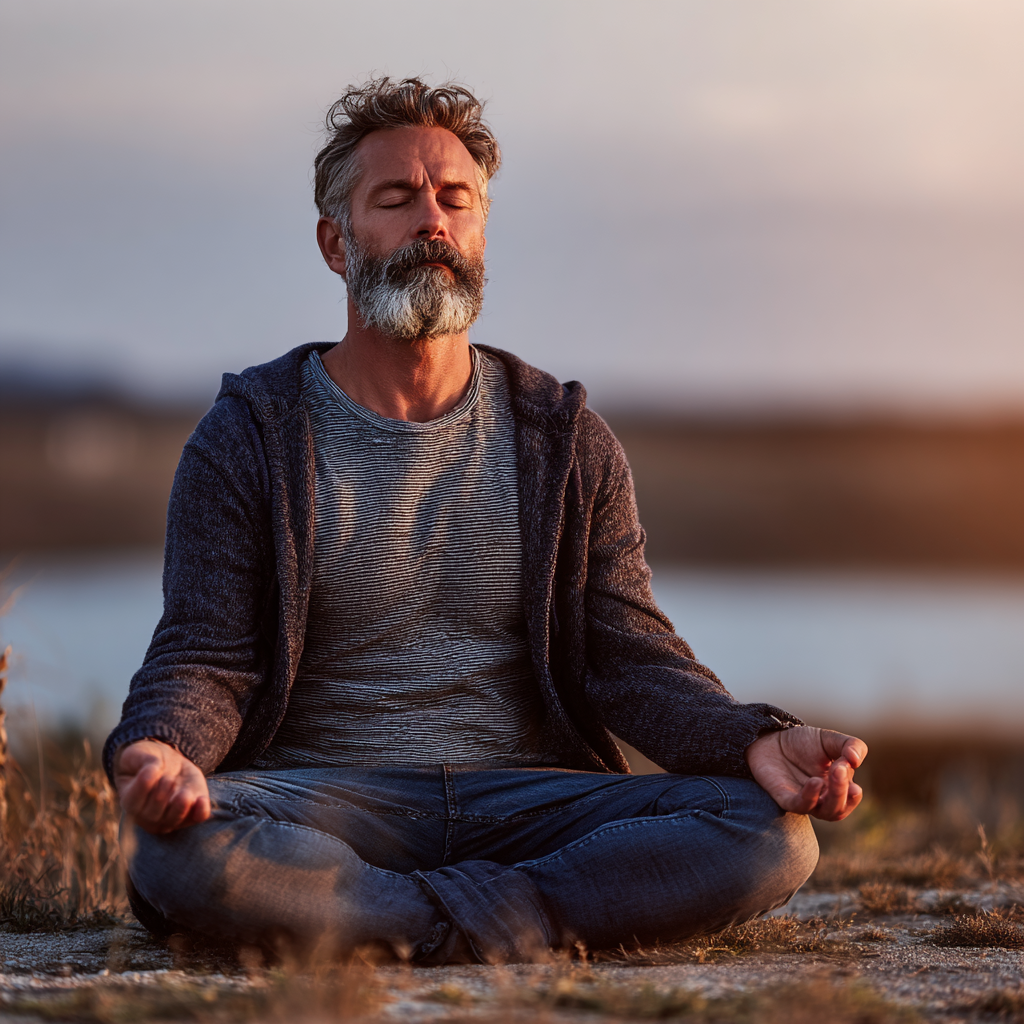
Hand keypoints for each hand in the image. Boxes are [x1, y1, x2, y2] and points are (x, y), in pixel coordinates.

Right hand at [114, 739, 210, 834]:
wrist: (169, 765)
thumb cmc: (151, 761)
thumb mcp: (142, 754)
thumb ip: (145, 760)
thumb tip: (154, 769)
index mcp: (130, 800)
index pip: (133, 800)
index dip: (143, 785)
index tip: (153, 768)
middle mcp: (147, 816)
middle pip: (153, 814)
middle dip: (162, 794)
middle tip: (168, 778)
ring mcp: (170, 818)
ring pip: (174, 819)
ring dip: (180, 806)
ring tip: (184, 792)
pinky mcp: (192, 811)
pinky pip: (197, 817)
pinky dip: (200, 811)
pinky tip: (201, 799)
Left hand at [745, 726, 866, 821]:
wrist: (771, 739)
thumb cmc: (803, 743)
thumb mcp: (830, 739)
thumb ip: (851, 745)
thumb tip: (857, 760)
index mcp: (837, 787)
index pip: (851, 797)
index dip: (853, 788)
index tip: (850, 764)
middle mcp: (823, 799)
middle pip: (839, 809)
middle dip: (842, 792)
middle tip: (839, 769)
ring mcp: (804, 800)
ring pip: (824, 812)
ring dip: (832, 798)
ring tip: (829, 775)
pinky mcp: (785, 798)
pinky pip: (799, 806)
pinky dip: (809, 798)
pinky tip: (815, 782)